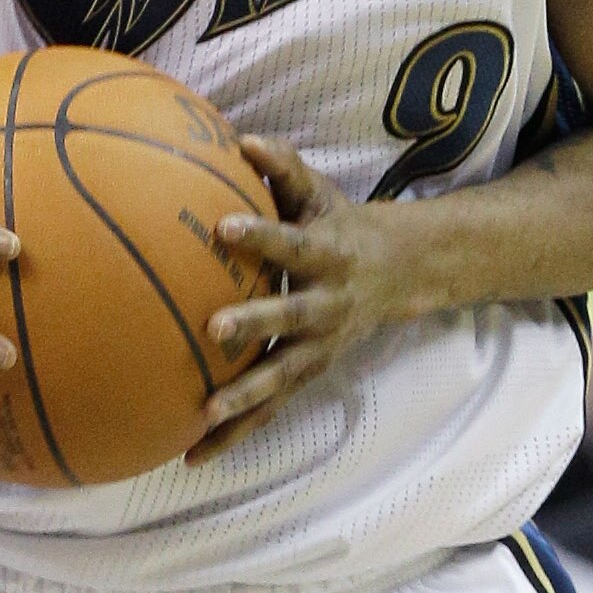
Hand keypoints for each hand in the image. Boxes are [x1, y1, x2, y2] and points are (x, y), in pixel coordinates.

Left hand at [189, 138, 412, 461]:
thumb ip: (281, 167)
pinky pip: (269, 410)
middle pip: (290, 317)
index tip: (224, 226)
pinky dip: (234, 434)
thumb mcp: (318, 192)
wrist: (401, 274)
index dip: (263, 235)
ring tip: (203, 416)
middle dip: (256, 323)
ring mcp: (319, 347)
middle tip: (213, 329)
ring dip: (245, 397)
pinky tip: (191, 454)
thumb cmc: (340, 225)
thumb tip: (240, 139)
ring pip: (281, 377)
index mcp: (327, 255)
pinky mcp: (307, 375)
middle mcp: (326, 305)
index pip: (292, 243)